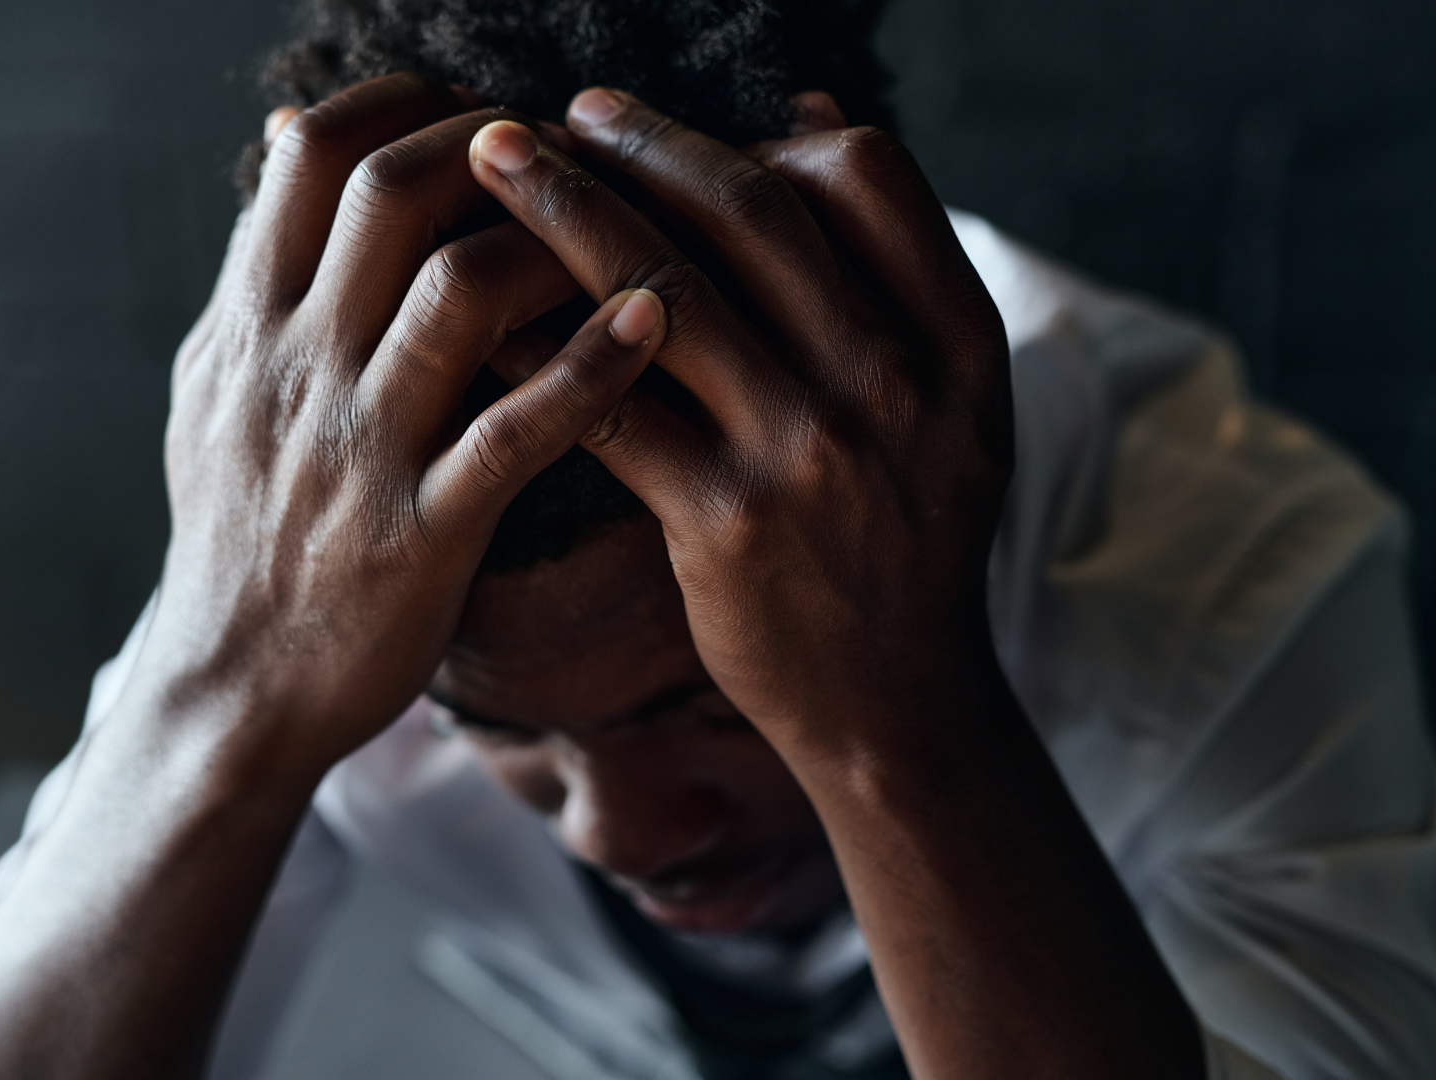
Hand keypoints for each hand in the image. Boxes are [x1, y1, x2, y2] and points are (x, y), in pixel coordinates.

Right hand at [126, 74, 666, 778]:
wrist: (232, 691)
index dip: (408, 106)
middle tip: (564, 162)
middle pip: (392, 193)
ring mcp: (359, 451)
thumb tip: (289, 133)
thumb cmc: (239, 536)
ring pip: (459, 292)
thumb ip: (258, 267)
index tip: (477, 118)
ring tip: (617, 235)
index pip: (316, 157)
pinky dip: (594, 366)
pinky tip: (654, 323)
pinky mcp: (421, 533)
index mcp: (248, 327)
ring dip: (556, 242)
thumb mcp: (216, 391)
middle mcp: (296, 370)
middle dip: (494, 151)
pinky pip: (517, 431)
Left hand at [467, 89, 1012, 752]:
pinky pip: (609, 408)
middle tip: (554, 116)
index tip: (673, 132)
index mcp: (956, 337)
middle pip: (751, 214)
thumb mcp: (948, 398)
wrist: (895, 701)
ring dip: (566, 214)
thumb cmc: (905, 537)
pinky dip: (537, 351)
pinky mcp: (724, 522)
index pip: (865, 177)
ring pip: (665, 293)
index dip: (758, 137)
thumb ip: (890, 266)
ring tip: (491, 166)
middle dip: (639, 145)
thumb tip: (806, 115)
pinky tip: (479, 318)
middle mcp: (891, 381)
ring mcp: (808, 451)